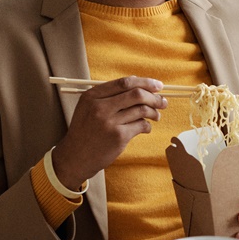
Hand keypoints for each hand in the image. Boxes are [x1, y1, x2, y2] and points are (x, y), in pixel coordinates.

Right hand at [50, 76, 166, 188]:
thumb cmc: (86, 130)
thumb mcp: (88, 107)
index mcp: (93, 96)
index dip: (145, 82)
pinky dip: (147, 126)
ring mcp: (109, 122)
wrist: (75, 157)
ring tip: (156, 115)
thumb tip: (142, 86)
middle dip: (154, 97)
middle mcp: (100, 107)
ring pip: (142, 110)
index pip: (125, 82)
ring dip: (154, 112)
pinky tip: (145, 128)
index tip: (157, 86)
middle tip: (163, 102)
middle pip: (136, 94)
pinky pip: (141, 125)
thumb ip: (109, 96)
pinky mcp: (118, 137)